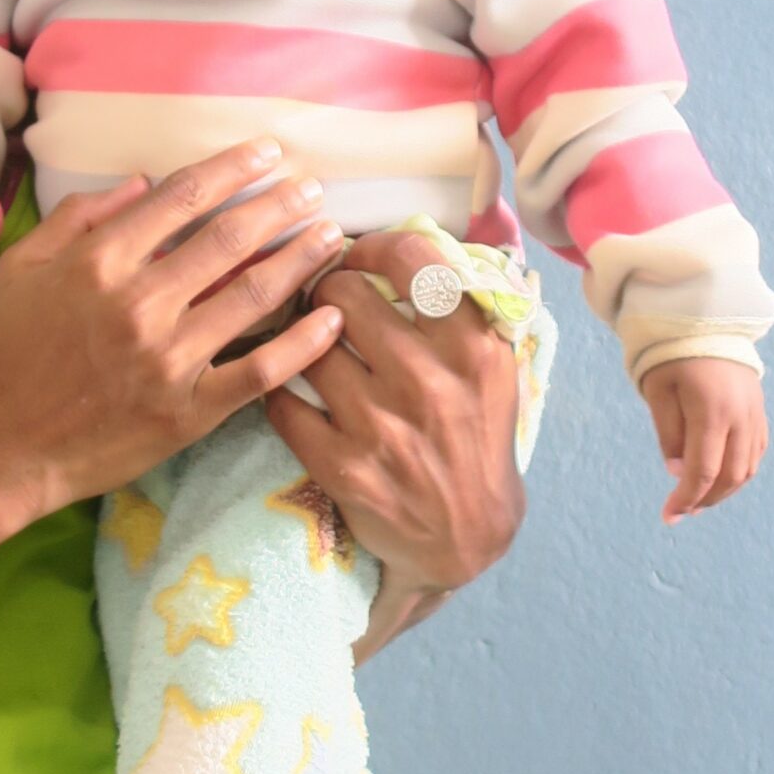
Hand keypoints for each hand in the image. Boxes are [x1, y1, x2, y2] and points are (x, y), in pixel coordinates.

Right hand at [0, 140, 350, 516]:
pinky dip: (303, 343)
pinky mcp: (190, 410)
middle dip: (280, 204)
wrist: (5, 449)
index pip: (181, 197)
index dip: (233, 167)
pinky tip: (332, 318)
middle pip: (229, 237)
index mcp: (99, 262)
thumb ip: (78, 217)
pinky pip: (261, 371)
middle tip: (314, 187)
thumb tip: (140, 180)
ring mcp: (169, 359)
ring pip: (253, 294)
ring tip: (331, 235)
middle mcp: (139, 303)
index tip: (268, 152)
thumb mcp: (22, 268)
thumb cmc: (11, 355)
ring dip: (300, 258)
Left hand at [262, 230, 526, 664]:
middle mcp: (429, 382)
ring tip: (305, 342)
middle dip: (324, 288)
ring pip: (308, 346)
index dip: (372, 245)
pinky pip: (283, 403)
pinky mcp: (343, 468)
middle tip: (322, 299)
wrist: (466, 539)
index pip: (413, 259)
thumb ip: (466, 303)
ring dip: (299, 338)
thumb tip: (427, 235)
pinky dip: (278, 388)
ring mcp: (382, 427)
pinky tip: (288, 387)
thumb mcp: (495, 368)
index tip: (357, 253)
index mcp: (473, 348)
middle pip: (344, 295)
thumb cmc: (477, 438)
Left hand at [643, 357, 767, 523]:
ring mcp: (755, 414)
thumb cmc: (673, 354)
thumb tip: (679, 473)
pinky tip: (719, 477)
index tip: (669, 516)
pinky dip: (739, 471)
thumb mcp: (658, 391)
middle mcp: (741, 416)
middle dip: (706, 499)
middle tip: (681, 511)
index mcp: (712, 411)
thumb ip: (669, 434)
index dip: (687, 498)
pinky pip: (756, 452)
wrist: (707, 320)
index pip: (703, 470)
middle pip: (731, 476)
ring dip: (724, 489)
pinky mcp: (760, 411)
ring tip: (698, 499)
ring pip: (748, 468)